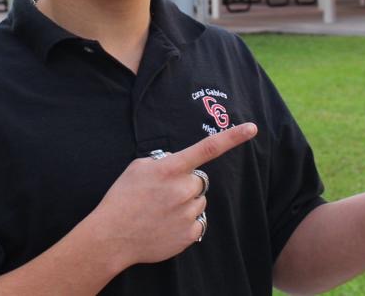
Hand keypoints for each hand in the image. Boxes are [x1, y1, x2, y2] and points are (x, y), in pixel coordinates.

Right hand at [89, 122, 257, 268]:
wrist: (112, 236)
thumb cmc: (122, 197)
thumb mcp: (138, 167)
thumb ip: (164, 161)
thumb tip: (180, 163)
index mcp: (171, 169)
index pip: (207, 148)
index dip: (232, 137)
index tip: (252, 128)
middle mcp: (183, 189)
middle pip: (200, 181)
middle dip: (187, 184)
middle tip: (164, 194)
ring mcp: (187, 213)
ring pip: (199, 202)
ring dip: (186, 204)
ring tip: (161, 211)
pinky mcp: (189, 234)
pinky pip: (198, 222)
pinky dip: (185, 222)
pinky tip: (165, 225)